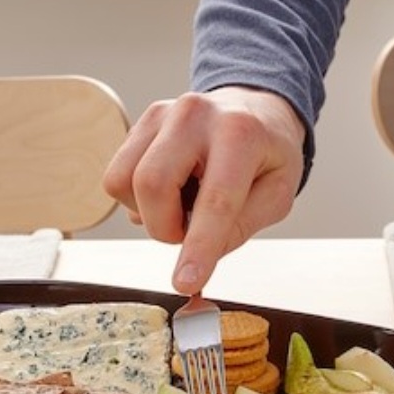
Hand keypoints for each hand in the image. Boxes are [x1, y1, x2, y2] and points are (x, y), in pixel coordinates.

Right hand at [102, 87, 305, 294]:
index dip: (198, 247)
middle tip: (188, 231)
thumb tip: (193, 260)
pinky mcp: (140, 123)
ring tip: (182, 204)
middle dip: (165, 228)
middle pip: (152, 184)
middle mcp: (196, 115)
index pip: (215, 199)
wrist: (253, 109)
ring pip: (124, 182)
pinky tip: (170, 189)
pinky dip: (138, 199)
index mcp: (241, 133)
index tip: (184, 284)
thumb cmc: (266, 156)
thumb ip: (239, 228)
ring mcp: (162, 114)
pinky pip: (116, 177)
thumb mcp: (276, 195)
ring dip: (149, 213)